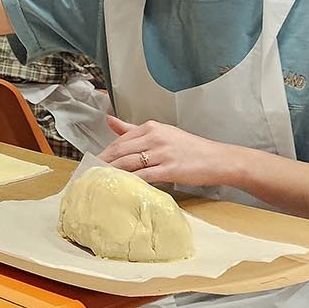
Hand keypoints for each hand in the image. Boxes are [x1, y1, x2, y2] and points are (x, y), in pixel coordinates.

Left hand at [96, 115, 242, 187]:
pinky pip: (143, 175)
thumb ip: (133, 129)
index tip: (94, 162)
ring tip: (99, 181)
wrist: (218, 160)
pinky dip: (129, 181)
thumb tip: (110, 120)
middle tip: (90, 174)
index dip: (105, 152)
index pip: (120, 140)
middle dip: (103, 163)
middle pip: (120, 151)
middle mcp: (155, 137)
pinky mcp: (169, 169)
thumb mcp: (162, 133)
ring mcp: (162, 153)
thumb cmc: (190, 149)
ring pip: (128, 163)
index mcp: (152, 127)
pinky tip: (120, 186)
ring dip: (111, 172)